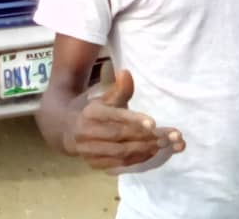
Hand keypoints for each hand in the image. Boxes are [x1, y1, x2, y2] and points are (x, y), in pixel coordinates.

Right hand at [66, 70, 184, 173]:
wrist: (66, 130)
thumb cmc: (92, 111)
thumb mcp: (104, 98)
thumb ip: (119, 89)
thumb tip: (126, 73)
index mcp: (89, 112)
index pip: (113, 116)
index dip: (133, 120)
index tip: (154, 123)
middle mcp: (86, 133)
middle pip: (121, 136)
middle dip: (148, 136)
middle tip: (172, 135)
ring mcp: (89, 151)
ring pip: (121, 152)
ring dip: (147, 149)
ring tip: (168, 144)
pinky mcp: (94, 164)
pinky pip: (120, 164)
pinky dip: (139, 159)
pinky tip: (155, 153)